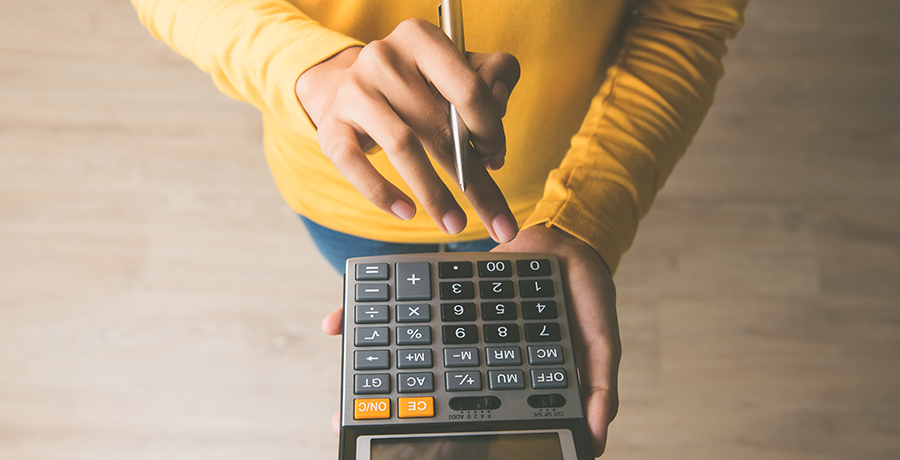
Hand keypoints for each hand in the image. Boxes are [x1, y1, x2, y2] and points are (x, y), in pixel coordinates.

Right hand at [295, 18, 520, 242]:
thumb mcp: (455, 71)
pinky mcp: (331, 127)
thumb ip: (493, 83)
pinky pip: (355, 165)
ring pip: (402, 146)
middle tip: (497, 222)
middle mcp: (383, 59)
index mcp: (420, 39)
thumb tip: (496, 142)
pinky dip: (382, 193)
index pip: (468, 89)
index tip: (496, 158)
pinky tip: (406, 212)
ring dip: (434, 193)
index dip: (490, 130)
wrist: (346, 87)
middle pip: (440, 127)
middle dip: (474, 181)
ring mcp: (353, 92)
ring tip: (454, 224)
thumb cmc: (414, 85)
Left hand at [320, 226, 620, 453]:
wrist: (567, 237)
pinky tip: (339, 325)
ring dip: (376, 375)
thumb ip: (602, 386)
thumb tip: (597, 437)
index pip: (479, 416)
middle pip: (433, 395)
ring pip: (411, 360)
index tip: (413, 452)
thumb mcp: (602, 340)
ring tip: (344, 402)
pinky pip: (407, 315)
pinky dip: (374, 321)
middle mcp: (480, 358)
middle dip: (396, 415)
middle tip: (356, 428)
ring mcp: (460, 332)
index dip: (444, 436)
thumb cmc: (586, 295)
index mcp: (512, 376)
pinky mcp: (441, 303)